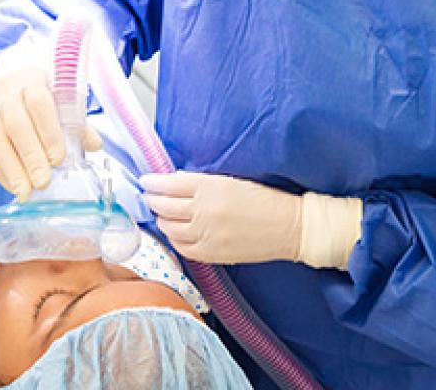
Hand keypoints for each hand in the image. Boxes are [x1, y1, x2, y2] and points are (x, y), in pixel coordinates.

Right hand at [0, 62, 102, 200]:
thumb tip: (94, 145)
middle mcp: (6, 90)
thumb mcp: (61, 103)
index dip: (48, 131)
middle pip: (15, 123)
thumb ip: (77, 124)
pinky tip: (12, 185)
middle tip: (43, 182)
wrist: (10, 86)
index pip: (39, 102)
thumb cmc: (41, 99)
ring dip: (11, 169)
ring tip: (25, 192)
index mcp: (32, 79)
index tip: (58, 159)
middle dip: (30, 156)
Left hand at [140, 172, 303, 264]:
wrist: (289, 227)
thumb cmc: (263, 199)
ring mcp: (206, 234)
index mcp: (210, 187)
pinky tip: (175, 232)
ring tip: (162, 214)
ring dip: (162, 219)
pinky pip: (182, 247)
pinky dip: (174, 238)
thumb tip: (174, 182)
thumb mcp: (231, 181)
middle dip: (152, 200)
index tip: (145, 181)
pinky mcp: (212, 253)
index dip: (152, 183)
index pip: (169, 184)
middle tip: (149, 197)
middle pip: (163, 205)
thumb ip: (201, 183)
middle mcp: (204, 210)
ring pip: (169, 227)